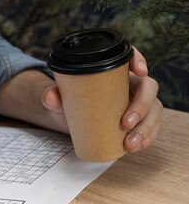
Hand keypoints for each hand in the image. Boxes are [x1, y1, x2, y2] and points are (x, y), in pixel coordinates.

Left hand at [42, 47, 162, 151]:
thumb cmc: (68, 102)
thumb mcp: (59, 98)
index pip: (131, 56)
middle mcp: (129, 84)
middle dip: (142, 105)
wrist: (68, 121)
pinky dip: (147, 138)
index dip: (140, 59)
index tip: (139, 71)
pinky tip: (136, 146)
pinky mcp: (138, 121)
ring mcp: (136, 103)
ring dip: (146, 127)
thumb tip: (50, 97)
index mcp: (113, 71)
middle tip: (126, 123)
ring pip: (154, 110)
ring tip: (130, 143)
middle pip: (148, 87)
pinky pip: (151, 128)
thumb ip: (51, 96)